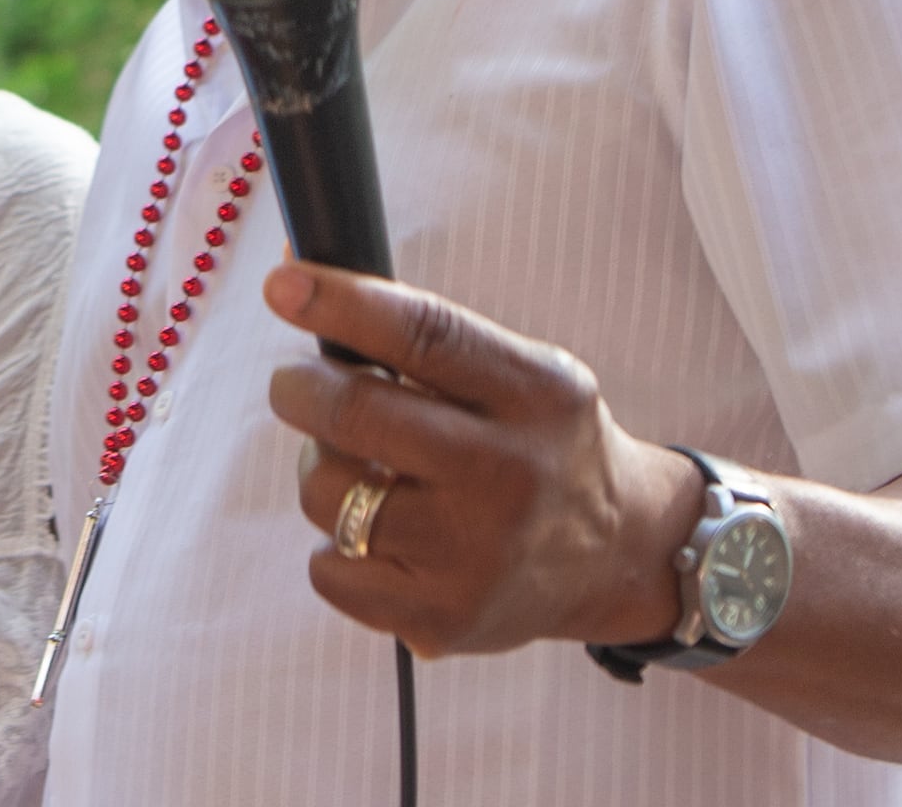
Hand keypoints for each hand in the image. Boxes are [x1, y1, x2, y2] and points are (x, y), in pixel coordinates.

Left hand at [263, 262, 699, 657]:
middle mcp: (508, 474)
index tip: (283, 285)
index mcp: (534, 393)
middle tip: (294, 385)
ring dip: (320, 469)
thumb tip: (300, 288)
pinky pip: (328, 570)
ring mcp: (474, 555)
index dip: (342, 303)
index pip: (425, 333)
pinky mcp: (442, 617)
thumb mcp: (525, 375)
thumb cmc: (542, 446)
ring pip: (327, 493)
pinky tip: (378, 537)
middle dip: (299, 388)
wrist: (618, 556)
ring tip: (360, 468)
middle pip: (355, 414)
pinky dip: (334, 547)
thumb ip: (431, 339)